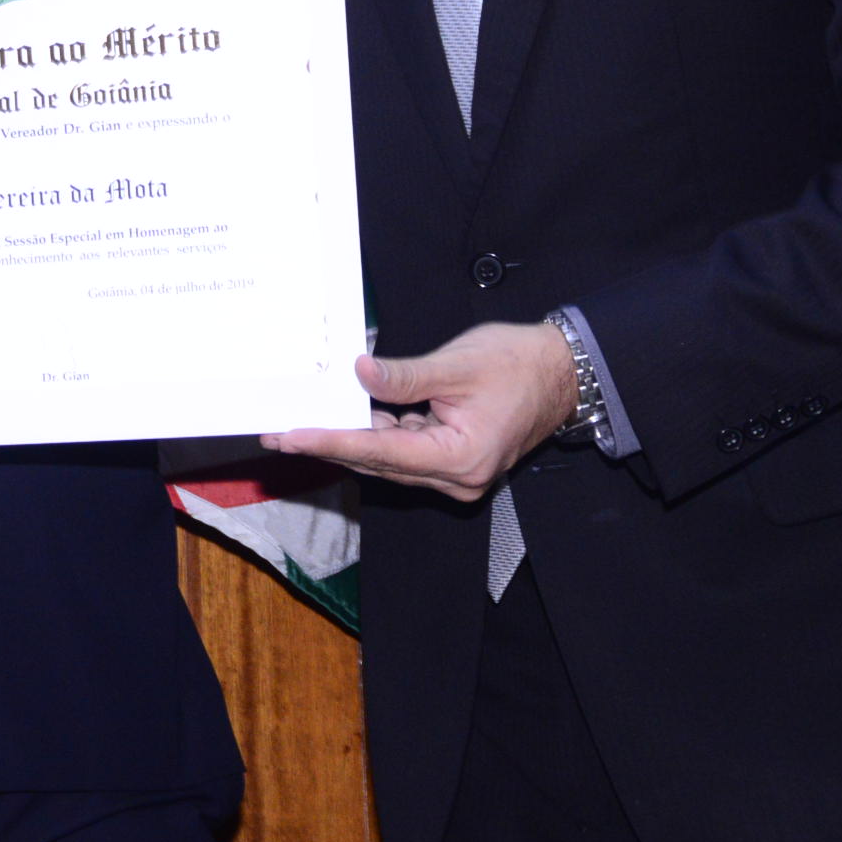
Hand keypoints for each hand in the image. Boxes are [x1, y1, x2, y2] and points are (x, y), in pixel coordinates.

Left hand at [262, 322, 577, 501]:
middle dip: (329, 444)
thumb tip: (359, 374)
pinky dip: (376, 434)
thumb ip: (404, 376)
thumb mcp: (456, 364)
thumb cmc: (517, 364)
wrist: (562, 372)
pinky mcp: (453, 460)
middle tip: (279, 433)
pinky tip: (347, 416)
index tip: (290, 437)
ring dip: (349, 440)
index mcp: (459, 458)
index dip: (330, 442)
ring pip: (388, 459)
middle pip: (378, 462)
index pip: (379, 452)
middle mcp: (456, 478)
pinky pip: (404, 450)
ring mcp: (456, 474)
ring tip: (301, 424)